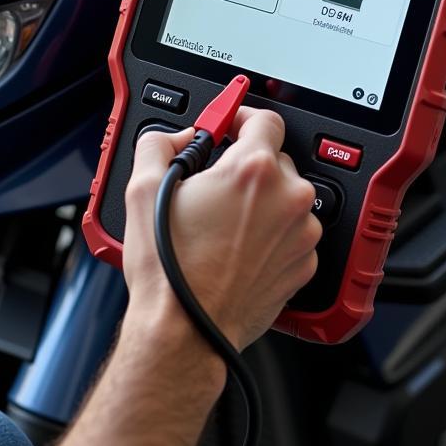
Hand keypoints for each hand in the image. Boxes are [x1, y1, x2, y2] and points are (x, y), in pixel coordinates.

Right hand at [121, 107, 320, 350]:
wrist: (185, 328)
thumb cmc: (169, 268)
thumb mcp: (142, 188)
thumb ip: (160, 143)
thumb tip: (176, 138)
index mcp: (252, 170)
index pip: (263, 119)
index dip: (240, 117)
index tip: (227, 125)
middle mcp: (287, 199)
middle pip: (274, 159)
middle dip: (244, 164)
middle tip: (211, 185)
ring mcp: (301, 235)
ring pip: (284, 198)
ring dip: (259, 201)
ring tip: (221, 224)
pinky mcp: (303, 266)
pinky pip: (291, 233)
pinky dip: (269, 233)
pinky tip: (235, 247)